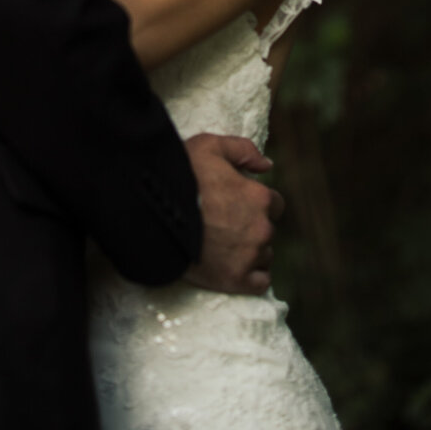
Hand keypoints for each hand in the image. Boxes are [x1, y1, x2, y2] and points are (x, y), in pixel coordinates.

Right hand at [183, 132, 283, 295]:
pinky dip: (251, 277)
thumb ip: (243, 150)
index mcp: (260, 197)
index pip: (274, 204)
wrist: (155, 212)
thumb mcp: (210, 146)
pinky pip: (260, 283)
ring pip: (264, 256)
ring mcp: (250, 256)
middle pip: (268, 231)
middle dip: (252, 228)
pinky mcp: (236, 280)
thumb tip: (267, 165)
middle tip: (225, 225)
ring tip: (224, 246)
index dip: (256, 203)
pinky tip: (234, 267)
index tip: (238, 205)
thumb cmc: (182, 175)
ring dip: (251, 252)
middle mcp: (261, 228)